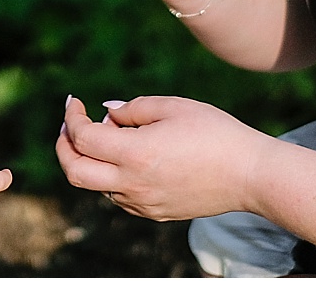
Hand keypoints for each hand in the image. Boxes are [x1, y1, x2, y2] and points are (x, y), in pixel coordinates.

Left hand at [56, 94, 262, 221]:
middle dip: (64, 146)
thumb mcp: (173, 107)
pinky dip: (112, 176)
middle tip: (71, 125)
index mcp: (134, 155)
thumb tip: (106, 114)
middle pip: (75, 172)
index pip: (82, 138)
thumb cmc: (215, 133)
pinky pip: (119, 197)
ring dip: (92, 160)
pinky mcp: (156, 214)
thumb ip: (132, 108)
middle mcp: (133, 185)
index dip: (72, 117)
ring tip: (116, 134)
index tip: (74, 101)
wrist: (250, 175)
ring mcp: (143, 204)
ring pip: (96, 187)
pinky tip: (131, 156)